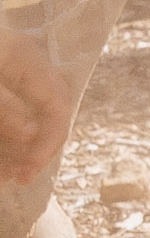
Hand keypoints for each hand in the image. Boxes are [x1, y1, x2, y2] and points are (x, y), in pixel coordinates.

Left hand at [0, 18, 68, 227]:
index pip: (56, 105)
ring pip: (28, 115)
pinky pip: (10, 111)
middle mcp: (25, 66)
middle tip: (22, 177)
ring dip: (20, 146)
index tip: (29, 171)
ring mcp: (9, 74)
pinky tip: (2, 156)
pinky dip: (8, 135)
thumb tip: (31, 134)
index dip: (48, 141)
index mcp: (27, 60)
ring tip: (8, 174)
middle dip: (37, 147)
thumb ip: (6, 108)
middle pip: (48, 110)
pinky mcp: (0, 82)